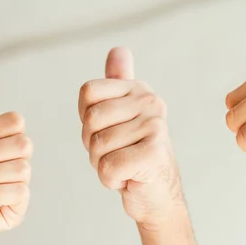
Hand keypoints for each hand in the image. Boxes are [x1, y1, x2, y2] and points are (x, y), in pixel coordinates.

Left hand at [79, 48, 183, 228]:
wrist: (158, 195)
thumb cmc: (134, 156)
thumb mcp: (123, 117)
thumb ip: (118, 84)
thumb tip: (119, 49)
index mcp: (139, 90)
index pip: (88, 92)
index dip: (87, 119)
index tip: (108, 131)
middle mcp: (151, 103)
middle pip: (90, 120)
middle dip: (93, 146)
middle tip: (116, 154)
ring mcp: (155, 127)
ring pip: (97, 146)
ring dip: (102, 165)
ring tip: (124, 166)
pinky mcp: (153, 154)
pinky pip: (107, 167)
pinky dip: (110, 180)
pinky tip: (129, 179)